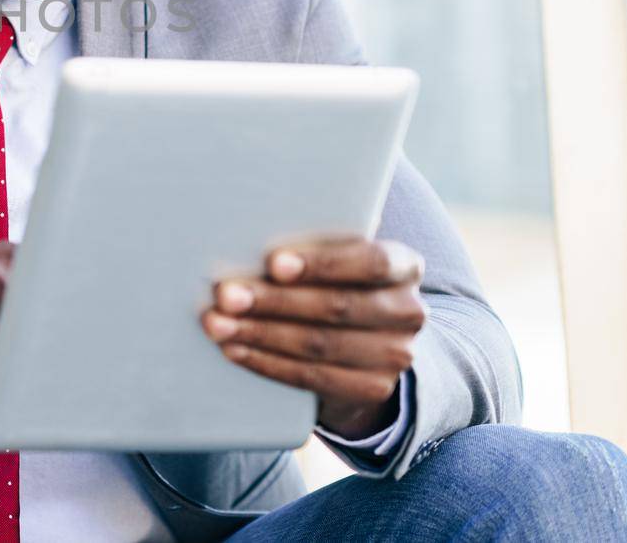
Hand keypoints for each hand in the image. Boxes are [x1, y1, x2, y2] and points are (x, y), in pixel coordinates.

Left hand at [199, 237, 426, 439]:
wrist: (366, 343)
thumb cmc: (334, 280)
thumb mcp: (335, 257)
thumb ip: (313, 244)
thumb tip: (246, 236)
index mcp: (404, 265)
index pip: (370, 262)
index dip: (322, 264)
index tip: (273, 263)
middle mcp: (409, 311)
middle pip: (336, 306)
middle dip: (274, 300)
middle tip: (226, 295)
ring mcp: (395, 355)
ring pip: (318, 344)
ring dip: (260, 333)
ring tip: (218, 324)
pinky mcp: (373, 389)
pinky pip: (312, 377)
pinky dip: (267, 363)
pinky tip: (235, 350)